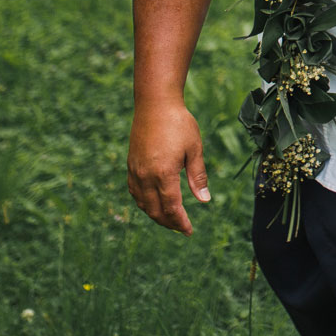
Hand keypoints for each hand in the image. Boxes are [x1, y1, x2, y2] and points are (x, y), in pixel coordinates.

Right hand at [127, 100, 209, 234]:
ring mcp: (135, 171)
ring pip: (142, 203)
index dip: (180, 222)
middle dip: (168, 222)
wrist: (155, 104)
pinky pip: (135, 192)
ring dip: (155, 215)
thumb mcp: (195, 149)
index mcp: (163, 174)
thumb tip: (204, 200)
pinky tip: (153, 203)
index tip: (189, 231)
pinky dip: (144, 202)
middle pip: (155, 210)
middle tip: (181, 228)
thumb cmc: (179, 124)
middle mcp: (146, 176)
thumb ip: (198, 176)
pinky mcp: (131, 165)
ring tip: (169, 219)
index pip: (172, 208)